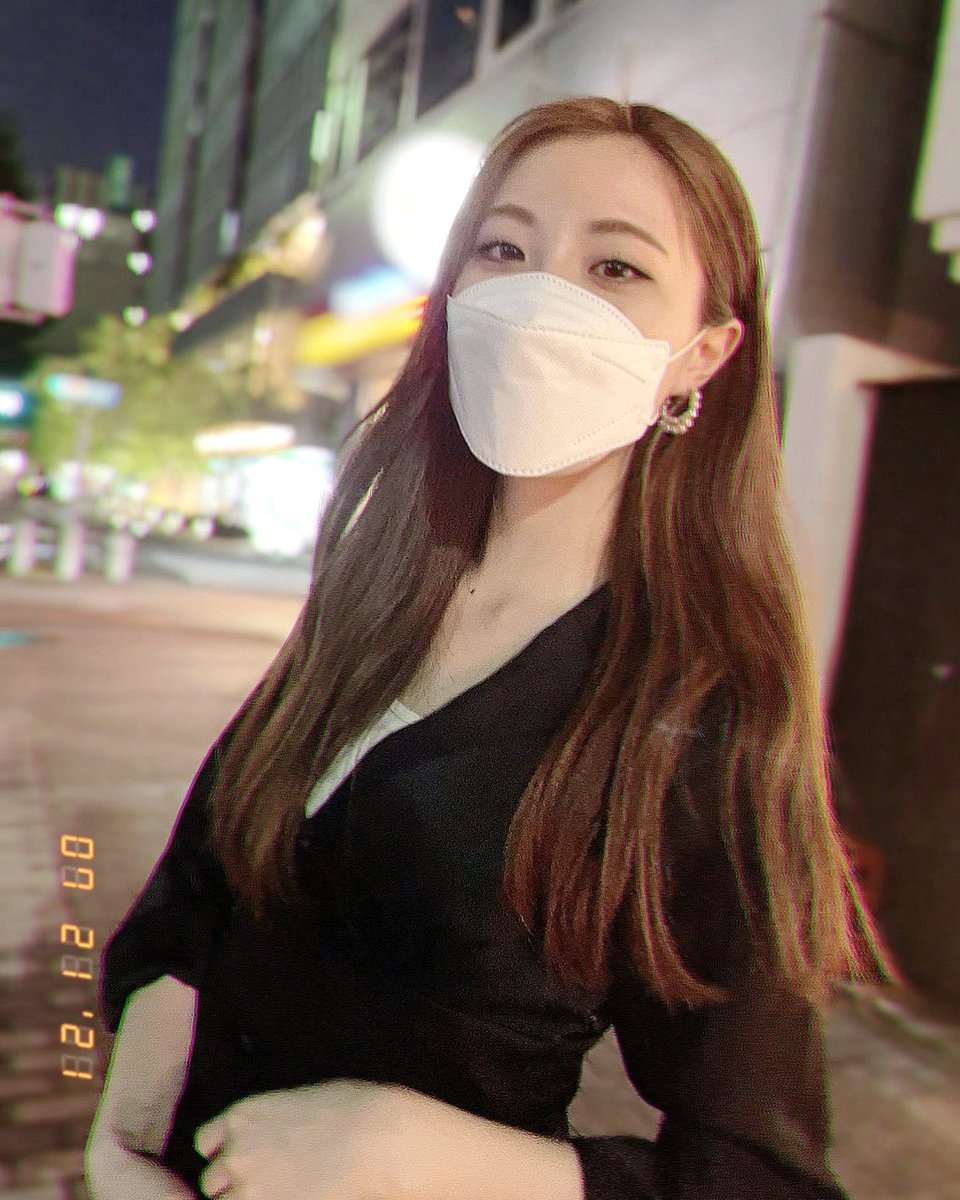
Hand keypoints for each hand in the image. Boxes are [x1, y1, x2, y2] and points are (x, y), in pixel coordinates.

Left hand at [194, 1078, 397, 1199]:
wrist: (373, 1138)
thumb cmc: (350, 1110)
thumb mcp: (300, 1101)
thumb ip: (270, 1121)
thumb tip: (270, 1135)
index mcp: (244, 1115)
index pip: (206, 1142)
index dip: (222, 1152)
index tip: (240, 1159)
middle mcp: (237, 1151)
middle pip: (212, 1181)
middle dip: (231, 1183)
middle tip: (262, 1183)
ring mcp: (249, 1187)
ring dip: (243, 1199)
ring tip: (275, 1192)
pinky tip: (290, 1197)